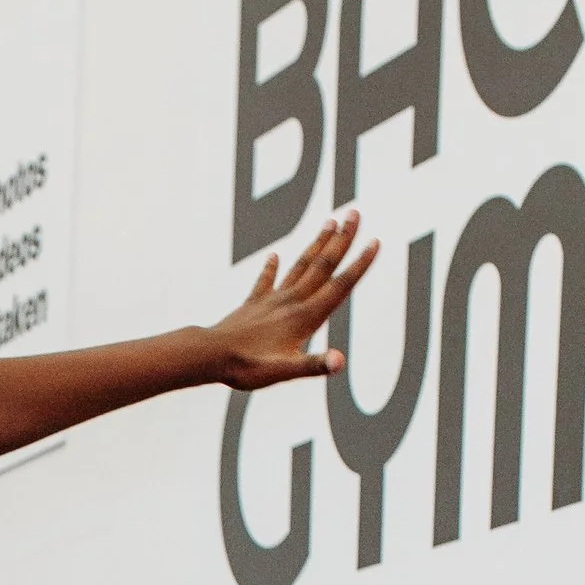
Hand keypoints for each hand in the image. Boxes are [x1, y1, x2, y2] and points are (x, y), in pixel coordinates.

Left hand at [206, 212, 378, 391]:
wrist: (209, 356)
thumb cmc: (247, 367)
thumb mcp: (284, 371)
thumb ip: (313, 366)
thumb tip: (339, 362)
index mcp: (305, 316)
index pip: (339, 286)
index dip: (359, 265)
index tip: (375, 241)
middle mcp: (291, 302)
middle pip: (323, 265)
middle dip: (342, 240)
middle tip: (355, 213)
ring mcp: (271, 301)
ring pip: (300, 266)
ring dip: (317, 244)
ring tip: (330, 222)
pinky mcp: (252, 305)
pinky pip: (265, 282)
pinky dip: (271, 269)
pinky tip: (274, 256)